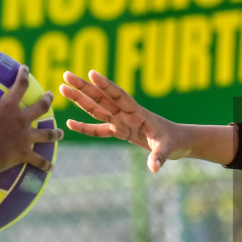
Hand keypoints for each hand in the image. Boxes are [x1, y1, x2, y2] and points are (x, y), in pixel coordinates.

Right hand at [0, 63, 59, 173]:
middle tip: (50, 95)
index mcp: (10, 107)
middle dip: (47, 99)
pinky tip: (51, 167)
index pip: (20, 85)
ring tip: (61, 133)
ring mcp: (25, 138)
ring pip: (46, 134)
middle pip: (41, 107)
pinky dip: (45, 164)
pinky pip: (38, 160)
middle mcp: (22, 120)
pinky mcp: (24, 154)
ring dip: (55, 133)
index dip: (23, 75)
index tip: (25, 69)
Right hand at [60, 70, 188, 171]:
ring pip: (97, 109)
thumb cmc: (175, 141)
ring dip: (80, 99)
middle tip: (66, 74)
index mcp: (138, 113)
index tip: (91, 73)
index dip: (106, 85)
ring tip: (63, 89)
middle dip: (84, 87)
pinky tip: (70, 123)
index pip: (119, 96)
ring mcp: (121, 121)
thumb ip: (159, 157)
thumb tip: (154, 168)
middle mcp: (126, 114)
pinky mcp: (120, 131)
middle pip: (102, 98)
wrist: (178, 141)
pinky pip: (99, 129)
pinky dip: (85, 127)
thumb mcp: (169, 149)